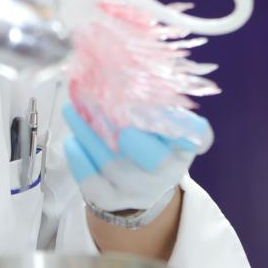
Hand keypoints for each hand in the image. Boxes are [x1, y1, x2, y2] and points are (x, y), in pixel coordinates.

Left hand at [62, 101, 211, 214]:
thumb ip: (151, 100)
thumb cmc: (151, 140)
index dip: (190, 128)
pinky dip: (80, 161)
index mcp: (183, 147)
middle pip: (154, 159)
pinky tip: (71, 141)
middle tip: (109, 109)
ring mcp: (137, 189)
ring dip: (89, 133)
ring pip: (113, 164)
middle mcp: (165, 171)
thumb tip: (124, 67)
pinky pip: (93, 184)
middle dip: (132, 135)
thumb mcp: (161, 121)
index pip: (196, 138)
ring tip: (72, 108)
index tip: (170, 110)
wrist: (139, 184)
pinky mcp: (110, 199)